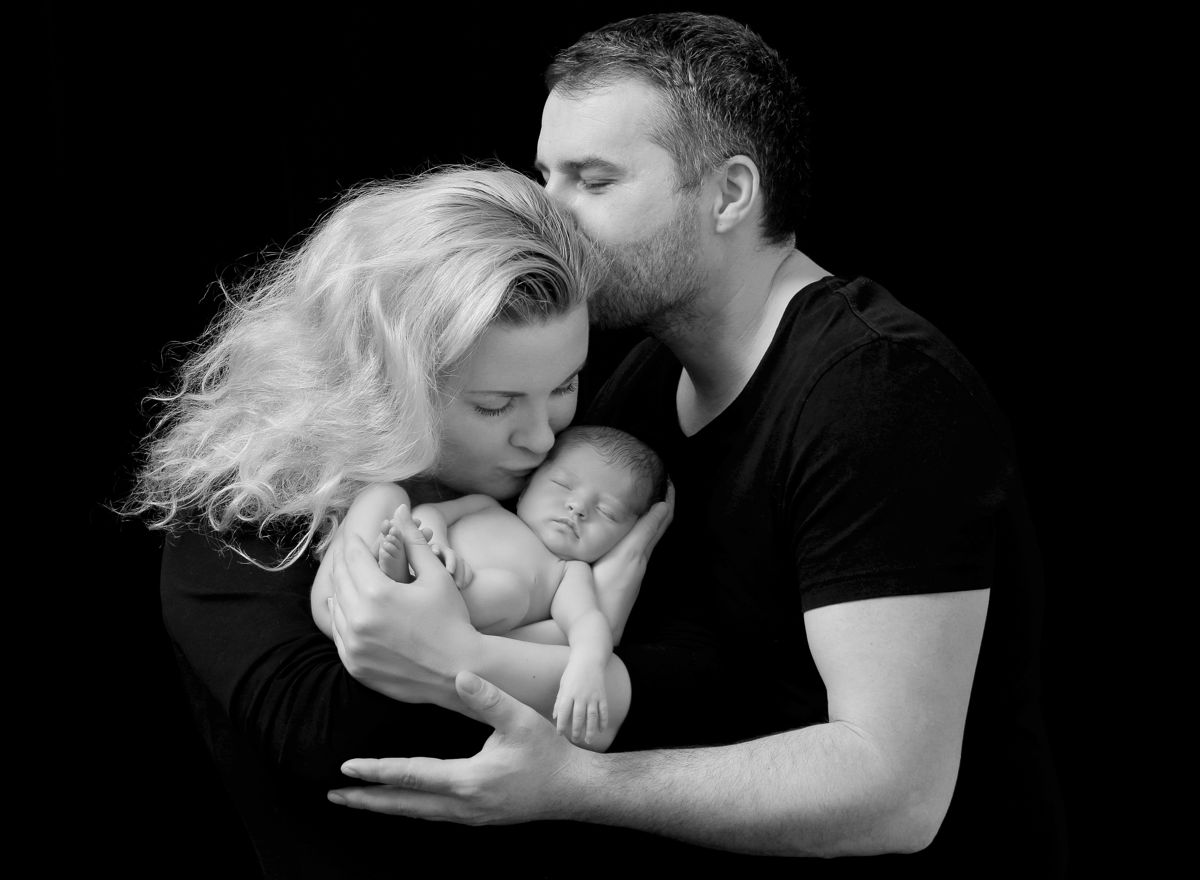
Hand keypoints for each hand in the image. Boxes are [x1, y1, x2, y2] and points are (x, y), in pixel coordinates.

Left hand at [327, 506, 481, 710]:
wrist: (459, 670)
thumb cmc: (452, 619)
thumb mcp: (436, 575)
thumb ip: (413, 542)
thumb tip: (400, 510)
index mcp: (378, 593)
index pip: (355, 557)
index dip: (357, 542)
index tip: (359, 536)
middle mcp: (359, 620)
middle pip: (340, 579)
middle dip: (346, 561)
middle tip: (352, 552)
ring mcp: (353, 646)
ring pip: (335, 606)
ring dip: (341, 588)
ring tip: (351, 576)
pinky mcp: (354, 665)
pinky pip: (338, 633)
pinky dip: (342, 616)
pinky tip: (350, 607)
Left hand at [328, 671, 594, 823]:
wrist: (575, 789)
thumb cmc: (549, 753)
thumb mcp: (520, 720)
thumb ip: (489, 698)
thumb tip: (461, 675)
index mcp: (469, 780)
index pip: (411, 776)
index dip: (377, 771)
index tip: (347, 768)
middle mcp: (464, 805)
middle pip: (404, 805)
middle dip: (367, 801)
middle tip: (335, 797)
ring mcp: (470, 816)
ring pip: (416, 814)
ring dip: (385, 807)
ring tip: (358, 800)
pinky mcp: (477, 818)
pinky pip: (433, 815)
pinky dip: (409, 809)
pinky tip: (401, 803)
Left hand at [554, 659, 608, 745]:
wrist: (589, 659)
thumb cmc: (573, 673)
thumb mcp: (563, 684)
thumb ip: (559, 701)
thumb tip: (555, 717)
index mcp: (569, 693)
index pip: (564, 712)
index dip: (561, 724)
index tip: (559, 733)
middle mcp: (581, 695)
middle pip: (578, 717)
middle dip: (576, 730)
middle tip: (575, 740)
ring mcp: (593, 696)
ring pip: (592, 716)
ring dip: (590, 730)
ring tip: (588, 740)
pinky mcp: (602, 695)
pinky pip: (603, 710)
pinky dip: (603, 721)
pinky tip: (601, 730)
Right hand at [591, 480, 674, 642]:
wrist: (598, 634)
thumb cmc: (587, 600)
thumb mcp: (582, 565)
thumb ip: (584, 541)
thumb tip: (579, 519)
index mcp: (631, 551)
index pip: (656, 519)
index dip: (663, 498)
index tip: (666, 478)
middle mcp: (640, 559)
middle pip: (660, 525)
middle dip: (664, 503)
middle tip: (665, 482)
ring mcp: (638, 571)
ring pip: (653, 537)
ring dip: (655, 518)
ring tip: (649, 499)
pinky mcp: (633, 580)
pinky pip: (645, 547)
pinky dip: (647, 532)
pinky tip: (635, 530)